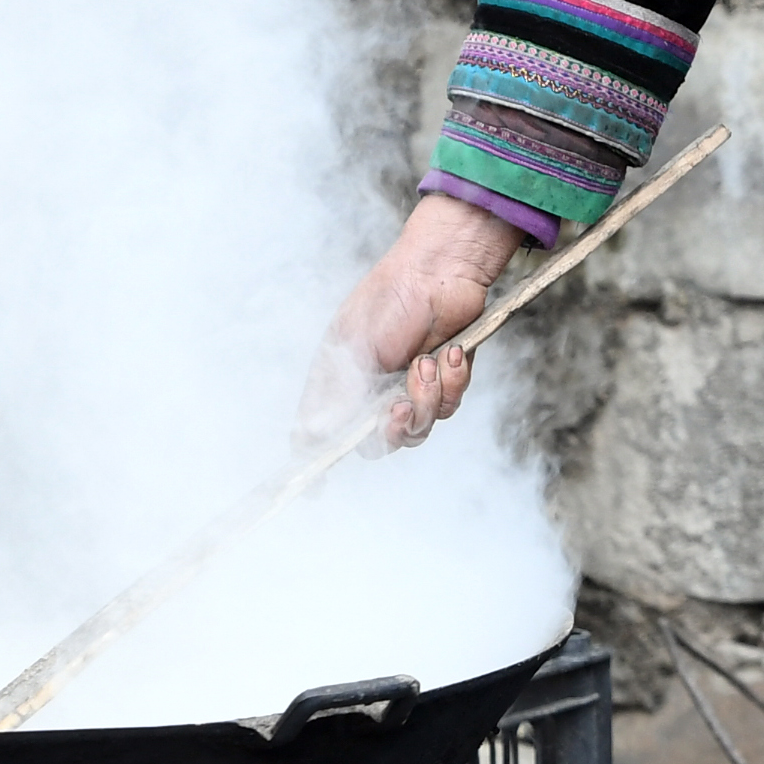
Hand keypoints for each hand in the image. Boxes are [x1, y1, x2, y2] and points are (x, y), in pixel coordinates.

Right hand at [303, 193, 521, 450]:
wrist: (440, 271)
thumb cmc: (389, 300)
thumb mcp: (357, 349)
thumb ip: (341, 397)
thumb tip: (312, 437)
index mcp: (342, 379)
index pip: (324, 431)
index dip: (319, 459)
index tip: (316, 491)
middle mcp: (373, 389)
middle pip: (379, 442)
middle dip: (392, 430)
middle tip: (398, 408)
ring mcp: (409, 386)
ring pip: (420, 427)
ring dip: (427, 398)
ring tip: (428, 362)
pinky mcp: (444, 379)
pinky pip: (449, 405)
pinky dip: (451, 382)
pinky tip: (450, 353)